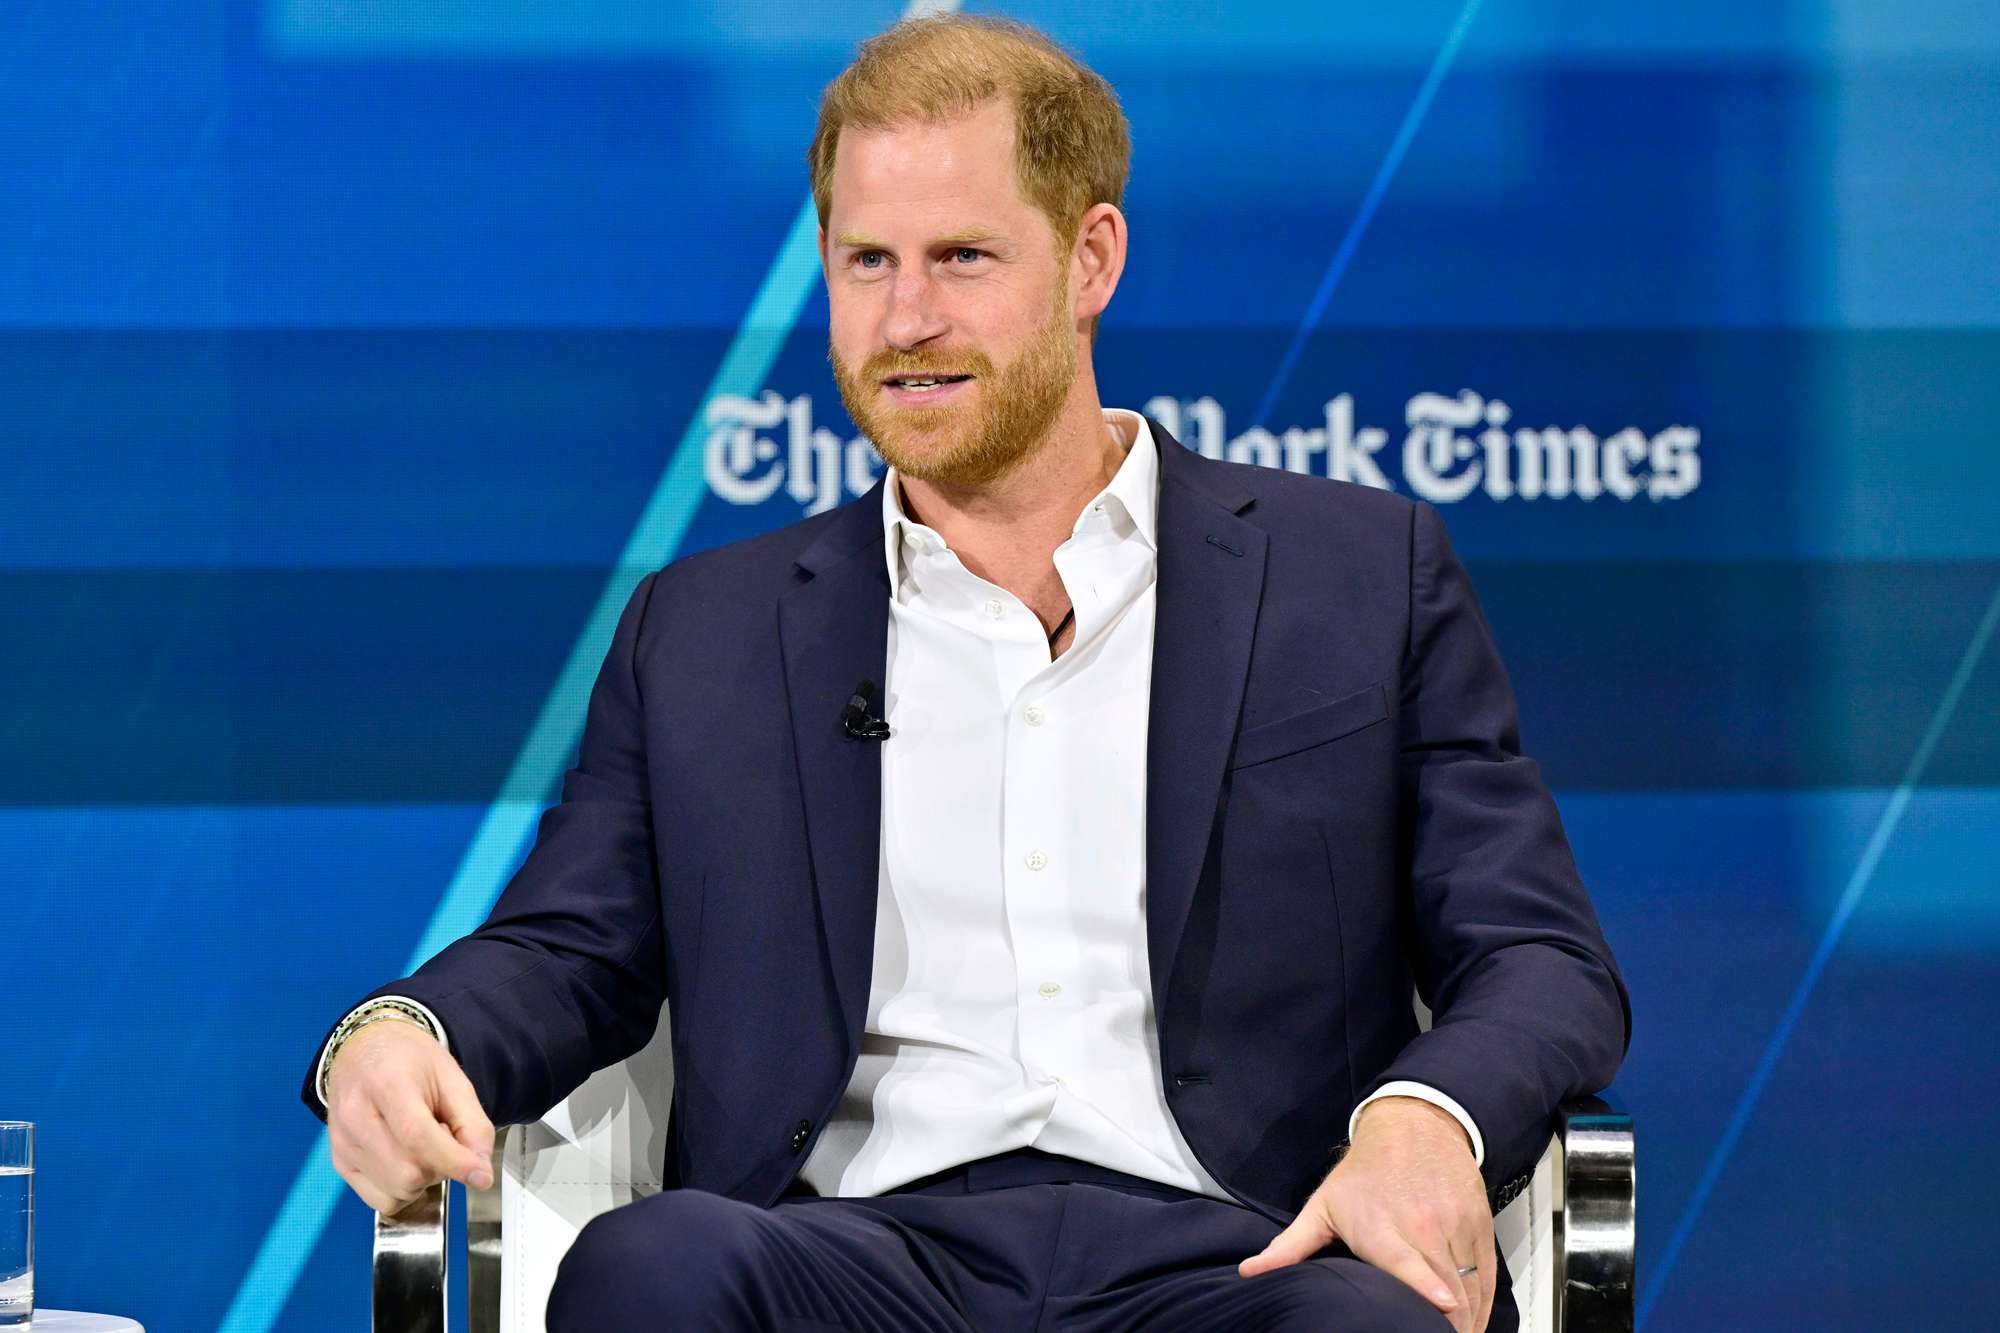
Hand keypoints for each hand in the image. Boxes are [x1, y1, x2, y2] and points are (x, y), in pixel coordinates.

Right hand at [326, 1019, 495, 1214]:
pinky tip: (404, 1160)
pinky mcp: (339, 1162)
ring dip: (422, 1180)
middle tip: (442, 1138)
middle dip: (439, 1167)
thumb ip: (473, 1124)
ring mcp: (343, 1142)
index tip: (480, 1175)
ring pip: (396, 1191)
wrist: (364, 1051)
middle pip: (407, 1173)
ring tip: (421, 1146)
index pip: (417, 1135)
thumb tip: (480, 1171)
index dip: (453, 1160)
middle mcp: (356, 1115)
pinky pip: (380, 1200)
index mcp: (386, 1083)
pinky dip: (402, 1190)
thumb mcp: (452, 1078)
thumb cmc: (409, 1062)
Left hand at [1238, 1096, 1494, 1331]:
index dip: (1428, 1287)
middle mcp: (1423, 1226)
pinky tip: (1474, 1324)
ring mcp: (1455, 1225)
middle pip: (1447, 1288)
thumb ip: (1289, 1247)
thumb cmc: (1364, 1173)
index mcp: (1382, 1228)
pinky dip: (1484, 1304)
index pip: (1410, 1263)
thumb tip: (1249, 1272)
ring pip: (1471, 1286)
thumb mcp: (1323, 1206)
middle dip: (1447, 1325)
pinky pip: (1488, 1275)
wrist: (1413, 1125)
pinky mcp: (1479, 1224)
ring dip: (1468, 1321)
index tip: (1441, 1306)